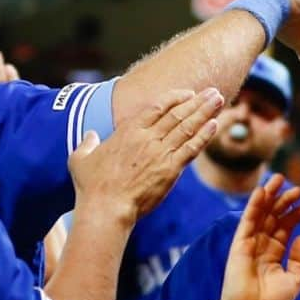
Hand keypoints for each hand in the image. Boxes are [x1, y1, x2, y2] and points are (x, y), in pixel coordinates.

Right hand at [68, 87, 222, 223]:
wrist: (106, 208)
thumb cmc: (92, 186)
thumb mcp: (80, 159)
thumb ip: (87, 144)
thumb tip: (90, 136)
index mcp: (128, 131)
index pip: (157, 107)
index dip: (175, 97)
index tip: (188, 93)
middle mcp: (147, 138)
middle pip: (177, 113)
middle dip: (197, 101)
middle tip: (214, 92)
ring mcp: (160, 153)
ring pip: (187, 127)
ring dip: (205, 112)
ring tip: (219, 100)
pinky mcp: (170, 170)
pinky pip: (191, 149)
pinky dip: (204, 136)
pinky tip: (215, 125)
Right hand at [216, 174, 299, 299]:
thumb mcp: (294, 281)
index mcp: (276, 252)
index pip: (286, 227)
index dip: (296, 214)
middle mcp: (263, 244)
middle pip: (274, 216)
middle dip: (285, 201)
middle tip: (298, 188)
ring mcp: (251, 243)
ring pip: (261, 214)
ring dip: (270, 197)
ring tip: (280, 180)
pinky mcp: (240, 244)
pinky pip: (248, 221)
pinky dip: (254, 205)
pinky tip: (261, 192)